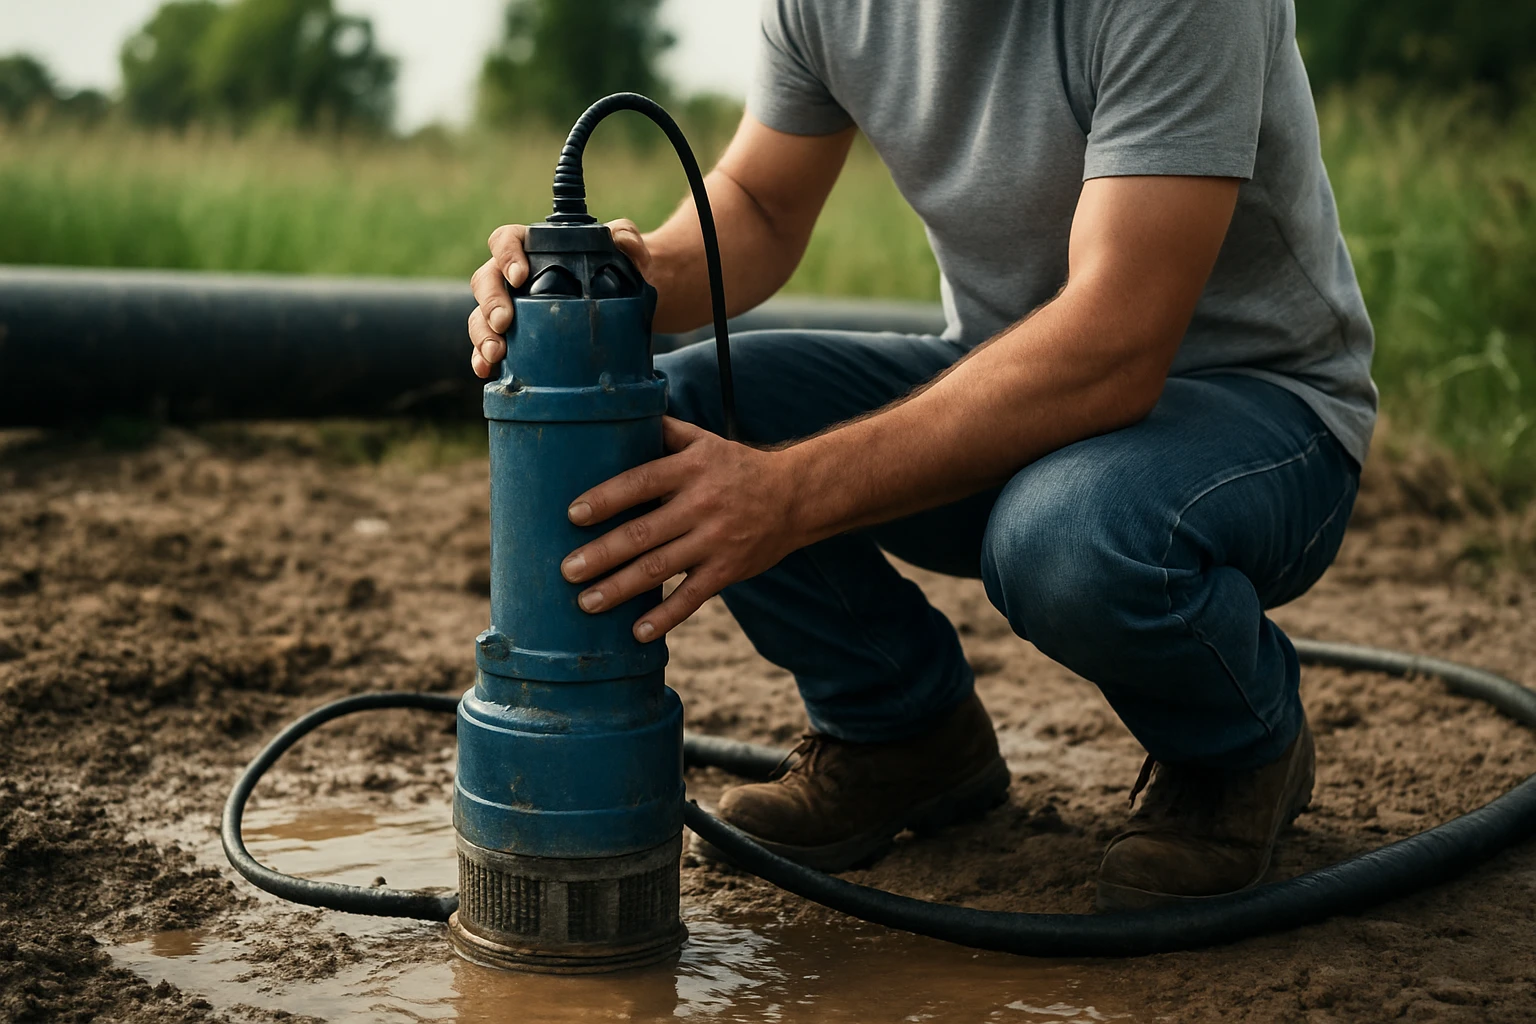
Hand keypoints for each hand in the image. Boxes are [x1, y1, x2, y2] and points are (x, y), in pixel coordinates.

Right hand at [467, 218, 651, 377]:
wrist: (625, 308)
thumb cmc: (618, 271)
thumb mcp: (627, 251)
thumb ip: (626, 237)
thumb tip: (622, 240)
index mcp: (532, 247)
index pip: (506, 240)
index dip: (506, 254)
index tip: (519, 276)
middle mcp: (512, 276)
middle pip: (486, 280)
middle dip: (491, 302)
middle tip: (504, 322)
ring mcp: (508, 307)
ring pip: (481, 315)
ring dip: (482, 334)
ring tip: (496, 354)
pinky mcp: (510, 336)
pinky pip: (487, 345)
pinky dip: (481, 358)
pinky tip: (486, 370)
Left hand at [560, 417, 805, 641]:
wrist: (795, 496)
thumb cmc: (736, 467)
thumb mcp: (704, 441)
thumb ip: (664, 431)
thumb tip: (618, 413)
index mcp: (691, 469)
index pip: (640, 482)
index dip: (606, 499)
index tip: (573, 515)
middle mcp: (702, 505)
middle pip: (643, 533)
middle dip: (601, 554)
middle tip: (567, 570)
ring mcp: (715, 541)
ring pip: (660, 569)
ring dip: (619, 588)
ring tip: (586, 602)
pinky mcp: (728, 570)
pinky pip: (692, 598)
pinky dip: (665, 617)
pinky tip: (637, 633)